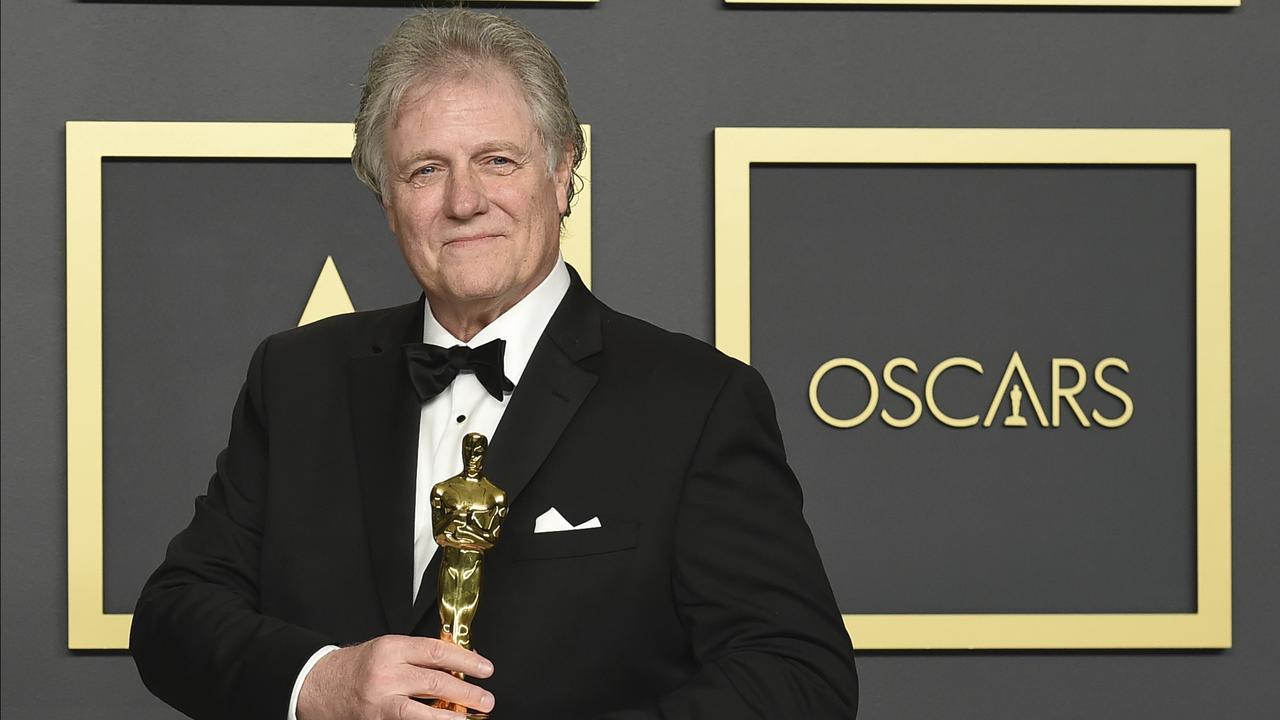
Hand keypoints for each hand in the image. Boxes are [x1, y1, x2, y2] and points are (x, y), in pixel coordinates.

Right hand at [297, 635, 495, 719]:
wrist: (318, 684)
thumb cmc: (357, 665)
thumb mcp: (388, 648)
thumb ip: (420, 654)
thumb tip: (460, 662)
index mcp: (391, 648)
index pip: (436, 652)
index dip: (465, 660)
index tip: (485, 669)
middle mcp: (385, 674)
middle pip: (433, 681)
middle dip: (465, 692)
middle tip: (485, 699)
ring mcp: (378, 701)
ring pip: (421, 711)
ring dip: (450, 717)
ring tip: (470, 718)